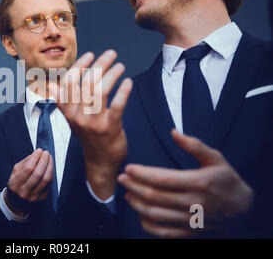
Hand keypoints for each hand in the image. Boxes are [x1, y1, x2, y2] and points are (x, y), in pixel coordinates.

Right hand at [4, 149, 53, 216]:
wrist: (16, 204)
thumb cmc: (16, 185)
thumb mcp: (14, 174)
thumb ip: (24, 163)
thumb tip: (35, 155)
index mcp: (15, 184)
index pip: (28, 168)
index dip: (35, 158)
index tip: (39, 151)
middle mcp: (24, 191)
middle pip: (38, 173)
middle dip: (44, 160)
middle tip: (46, 153)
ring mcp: (33, 196)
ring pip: (46, 179)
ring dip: (50, 166)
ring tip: (49, 158)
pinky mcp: (41, 199)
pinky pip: (49, 184)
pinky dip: (50, 174)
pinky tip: (50, 167)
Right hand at [49, 50, 132, 199]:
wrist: (100, 162)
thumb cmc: (89, 135)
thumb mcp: (73, 119)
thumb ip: (66, 102)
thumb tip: (53, 87)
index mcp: (67, 111)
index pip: (69, 82)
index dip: (80, 65)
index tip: (91, 54)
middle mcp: (77, 116)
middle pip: (86, 82)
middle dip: (100, 64)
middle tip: (111, 54)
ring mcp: (93, 123)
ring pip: (100, 91)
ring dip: (112, 74)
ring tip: (121, 66)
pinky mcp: (109, 128)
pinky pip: (117, 104)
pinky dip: (124, 91)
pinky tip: (128, 82)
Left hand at [118, 129, 253, 237]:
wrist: (243, 208)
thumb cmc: (227, 180)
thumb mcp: (215, 158)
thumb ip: (194, 145)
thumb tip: (174, 132)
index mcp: (198, 182)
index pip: (162, 178)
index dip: (142, 173)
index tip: (129, 168)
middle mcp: (193, 202)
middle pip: (154, 196)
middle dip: (134, 186)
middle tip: (122, 179)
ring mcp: (191, 219)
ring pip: (156, 214)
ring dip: (137, 204)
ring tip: (127, 194)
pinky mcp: (190, 231)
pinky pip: (164, 232)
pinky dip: (148, 225)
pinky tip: (140, 215)